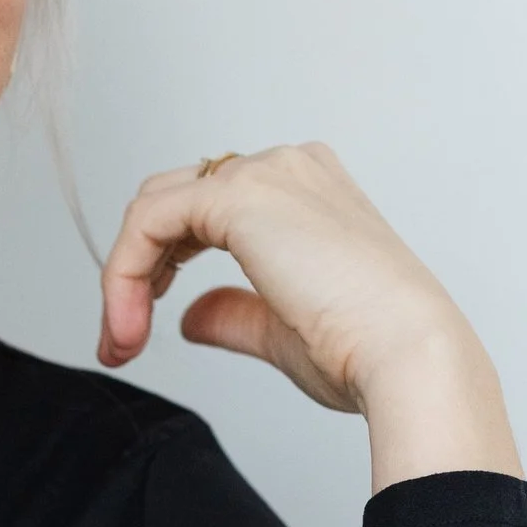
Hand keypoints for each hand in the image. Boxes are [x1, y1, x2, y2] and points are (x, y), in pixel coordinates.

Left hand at [97, 142, 522, 489]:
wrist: (404, 356)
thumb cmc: (366, 350)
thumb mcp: (281, 330)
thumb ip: (233, 313)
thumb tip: (191, 318)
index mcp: (308, 192)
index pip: (207, 210)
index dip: (161, 268)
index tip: (137, 332)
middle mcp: (287, 170)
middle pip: (174, 201)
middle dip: (136, 271)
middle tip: (121, 338)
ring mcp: (265, 174)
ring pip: (155, 208)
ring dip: (126, 276)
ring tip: (122, 339)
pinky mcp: (238, 195)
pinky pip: (150, 221)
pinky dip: (126, 272)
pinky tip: (129, 322)